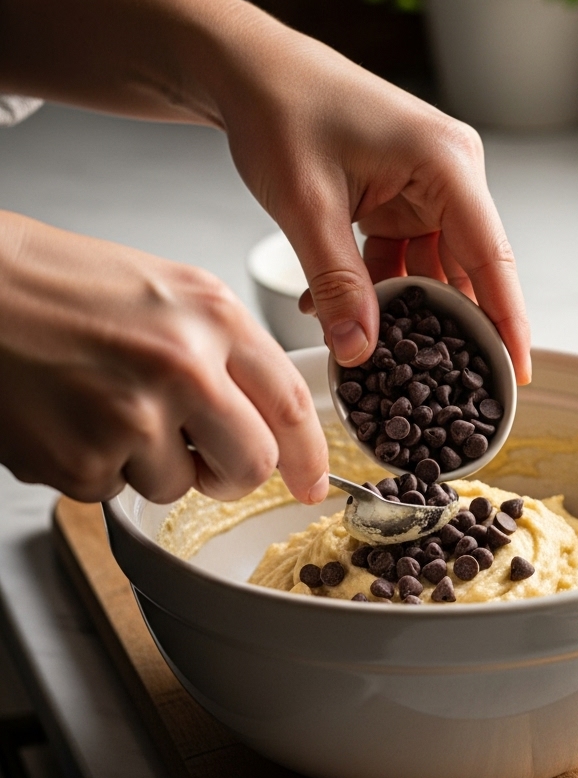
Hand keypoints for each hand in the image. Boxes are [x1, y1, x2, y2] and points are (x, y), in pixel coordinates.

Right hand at [0, 212, 328, 504]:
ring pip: (177, 485)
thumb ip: (227, 352)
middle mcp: (184, 366)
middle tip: (204, 461)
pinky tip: (68, 417)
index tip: (313, 482)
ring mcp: (134, 418)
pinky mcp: (83, 461)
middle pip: (251, 464)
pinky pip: (113, 490)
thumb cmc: (62, 287)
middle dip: (232, 475)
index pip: (291, 404)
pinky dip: (93, 466)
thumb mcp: (169, 293)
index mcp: (214, 317)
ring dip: (147, 463)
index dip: (309, 456)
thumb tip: (272, 421)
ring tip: (102, 404)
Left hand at [215, 31, 531, 381]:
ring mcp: (426, 186)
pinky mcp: (400, 197)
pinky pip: (400, 258)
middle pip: (466, 269)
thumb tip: (360, 354)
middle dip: (447, 327)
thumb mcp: (306, 205)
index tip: (516, 373)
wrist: (247, 69)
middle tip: (440, 389)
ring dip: (398, 310)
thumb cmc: (280, 110)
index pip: (491, 257)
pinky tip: (334, 312)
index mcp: (446, 163)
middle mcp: (449, 174)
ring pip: (429, 270)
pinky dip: (373, 287)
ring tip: (372, 355)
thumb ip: (337, 282)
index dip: (507, 321)